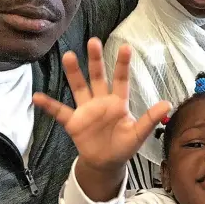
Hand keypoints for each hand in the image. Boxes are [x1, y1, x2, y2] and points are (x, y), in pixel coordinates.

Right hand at [33, 38, 171, 172]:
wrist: (106, 163)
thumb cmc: (123, 145)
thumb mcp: (138, 133)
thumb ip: (150, 118)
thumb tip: (168, 104)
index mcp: (118, 102)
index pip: (121, 79)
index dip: (123, 64)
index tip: (125, 46)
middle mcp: (101, 101)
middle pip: (97, 77)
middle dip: (95, 60)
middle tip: (93, 40)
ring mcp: (85, 110)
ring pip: (79, 87)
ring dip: (73, 73)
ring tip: (69, 56)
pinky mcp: (73, 122)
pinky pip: (59, 111)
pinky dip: (48, 105)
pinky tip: (37, 97)